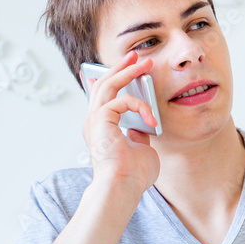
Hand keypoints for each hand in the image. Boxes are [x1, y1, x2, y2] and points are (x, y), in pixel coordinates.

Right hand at [82, 51, 160, 195]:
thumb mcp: (141, 149)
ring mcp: (94, 120)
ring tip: (144, 63)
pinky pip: (122, 101)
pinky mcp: (100, 120)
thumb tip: (143, 124)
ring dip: (127, 71)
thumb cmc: (133, 175)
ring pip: (108, 85)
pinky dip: (140, 107)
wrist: (123, 187)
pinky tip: (151, 120)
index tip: (119, 67)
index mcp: (100, 128)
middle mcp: (93, 122)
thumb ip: (139, 134)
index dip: (107, 80)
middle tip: (136, 56)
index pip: (101, 97)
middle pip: (104, 85)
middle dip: (121, 68)